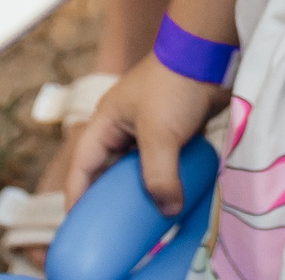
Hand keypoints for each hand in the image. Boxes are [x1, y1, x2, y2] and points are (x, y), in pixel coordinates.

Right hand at [66, 56, 229, 214]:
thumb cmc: (173, 85)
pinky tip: (171, 198)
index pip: (83, 165)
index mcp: (106, 122)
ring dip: (141, 190)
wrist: (208, 55)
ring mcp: (148, 129)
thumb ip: (159, 175)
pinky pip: (162, 164)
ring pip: (136, 169)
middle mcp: (123, 127)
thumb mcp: (160, 134)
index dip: (76, 195)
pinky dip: (164, 181)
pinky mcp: (173, 131)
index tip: (76, 224)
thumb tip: (167, 210)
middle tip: (109, 229)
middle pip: (108, 170)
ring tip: (142, 220)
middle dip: (108, 198)